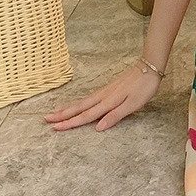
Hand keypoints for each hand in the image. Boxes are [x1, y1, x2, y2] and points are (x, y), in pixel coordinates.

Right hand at [42, 61, 162, 131]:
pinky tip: (77, 104)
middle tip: (45, 119)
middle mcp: (103, 96)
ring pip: (82, 102)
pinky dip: (79, 102)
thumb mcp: (133, 104)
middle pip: (79, 107)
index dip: (71, 123)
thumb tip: (98, 128)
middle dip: (62, 114)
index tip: (55, 128)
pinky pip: (89, 98)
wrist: (149, 68)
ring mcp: (105, 92)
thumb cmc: (144, 88)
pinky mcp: (108, 89)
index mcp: (108, 102)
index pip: (86, 115)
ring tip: (55, 112)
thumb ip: (115, 116)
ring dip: (68, 108)